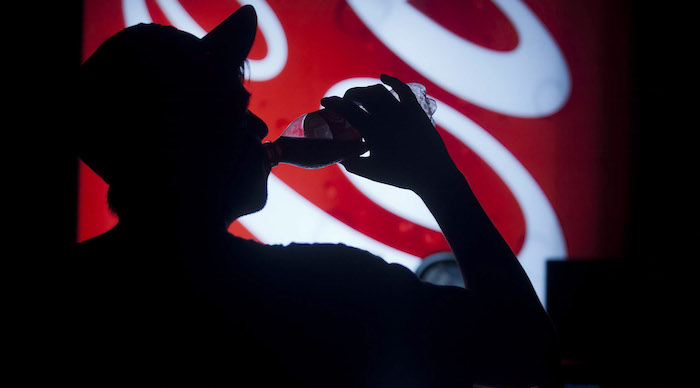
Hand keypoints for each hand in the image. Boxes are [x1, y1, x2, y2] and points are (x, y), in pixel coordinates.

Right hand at [321, 74, 457, 190]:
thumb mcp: (371, 172)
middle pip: (362, 95)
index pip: (347, 109)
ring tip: (361, 96)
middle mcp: (385, 116)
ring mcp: (402, 110)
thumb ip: (351, 162)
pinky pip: (402, 89)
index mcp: (372, 130)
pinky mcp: (416, 109)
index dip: (333, 103)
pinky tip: (383, 78)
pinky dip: (391, 80)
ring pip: (379, 91)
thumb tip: (340, 156)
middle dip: (349, 95)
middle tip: (345, 101)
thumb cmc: (400, 175)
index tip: (325, 101)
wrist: (431, 174)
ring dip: (366, 90)